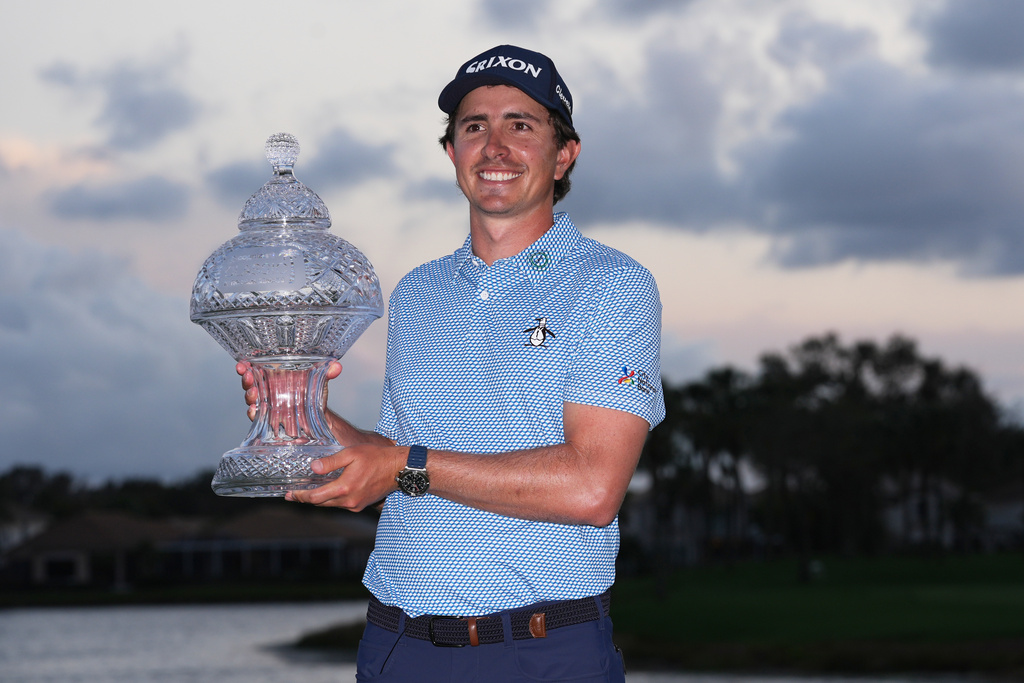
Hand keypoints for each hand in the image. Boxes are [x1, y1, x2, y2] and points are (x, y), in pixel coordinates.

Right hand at [236, 360, 342, 421]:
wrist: (318, 418)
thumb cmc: (313, 395)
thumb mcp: (319, 382)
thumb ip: (326, 373)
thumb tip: (337, 367)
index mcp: (274, 378)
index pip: (255, 369)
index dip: (246, 367)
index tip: (242, 364)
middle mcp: (267, 390)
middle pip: (250, 384)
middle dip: (246, 380)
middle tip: (248, 376)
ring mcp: (267, 405)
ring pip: (252, 399)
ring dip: (249, 396)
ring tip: (253, 394)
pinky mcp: (269, 419)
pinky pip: (257, 416)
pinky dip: (254, 413)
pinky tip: (254, 411)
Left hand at [284, 443, 406, 510]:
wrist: (398, 469)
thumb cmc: (376, 458)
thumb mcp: (351, 454)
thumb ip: (331, 462)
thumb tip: (313, 468)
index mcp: (344, 488)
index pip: (315, 497)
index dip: (300, 496)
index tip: (290, 495)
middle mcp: (349, 501)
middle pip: (321, 504)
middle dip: (306, 499)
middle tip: (293, 495)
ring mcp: (356, 505)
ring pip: (331, 505)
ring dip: (319, 500)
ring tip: (309, 493)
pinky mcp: (361, 505)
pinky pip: (342, 504)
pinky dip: (332, 499)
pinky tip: (329, 491)